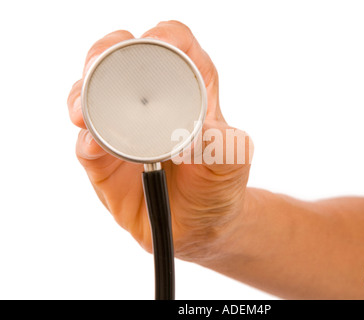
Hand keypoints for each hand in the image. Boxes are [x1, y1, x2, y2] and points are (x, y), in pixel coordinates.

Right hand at [67, 21, 252, 261]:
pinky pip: (87, 144)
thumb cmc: (217, 185)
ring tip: (83, 111)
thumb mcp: (232, 162)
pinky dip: (87, 140)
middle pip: (122, 57)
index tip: (154, 41)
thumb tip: (200, 132)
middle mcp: (150, 102)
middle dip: (106, 52)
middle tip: (100, 64)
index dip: (165, 35)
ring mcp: (121, 128)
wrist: (197, 227)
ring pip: (92, 95)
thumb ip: (226, 145)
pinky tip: (92, 144)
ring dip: (82, 95)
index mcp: (189, 89)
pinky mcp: (104, 160)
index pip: (176, 46)